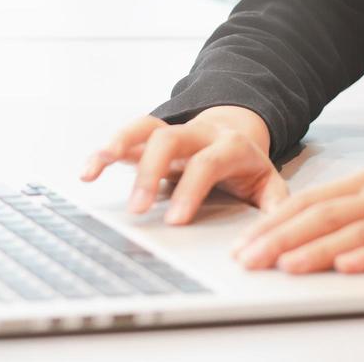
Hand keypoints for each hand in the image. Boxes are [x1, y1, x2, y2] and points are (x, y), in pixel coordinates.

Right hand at [80, 107, 287, 223]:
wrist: (237, 131)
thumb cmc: (248, 167)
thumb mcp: (269, 184)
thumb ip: (275, 206)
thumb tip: (271, 236)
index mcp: (230, 145)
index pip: (208, 162)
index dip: (191, 189)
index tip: (175, 221)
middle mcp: (199, 133)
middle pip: (170, 139)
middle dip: (150, 172)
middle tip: (136, 209)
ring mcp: (174, 132)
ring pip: (145, 127)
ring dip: (119, 144)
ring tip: (96, 166)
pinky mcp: (153, 138)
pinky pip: (127, 136)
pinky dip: (106, 150)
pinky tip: (89, 170)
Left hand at [229, 163, 363, 277]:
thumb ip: (343, 217)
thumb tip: (291, 241)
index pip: (308, 202)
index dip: (271, 222)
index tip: (240, 244)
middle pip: (323, 216)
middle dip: (280, 238)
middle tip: (248, 260)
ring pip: (354, 232)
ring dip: (316, 249)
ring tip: (286, 266)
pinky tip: (347, 266)